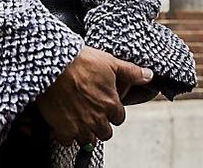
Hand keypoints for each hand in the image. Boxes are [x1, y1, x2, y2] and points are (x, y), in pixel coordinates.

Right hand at [35, 46, 151, 146]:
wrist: (53, 65)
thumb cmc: (80, 61)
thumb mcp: (109, 62)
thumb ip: (131, 72)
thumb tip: (148, 75)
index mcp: (111, 104)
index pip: (118, 118)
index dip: (112, 111)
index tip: (104, 105)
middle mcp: (98, 118)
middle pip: (105, 133)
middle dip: (100, 125)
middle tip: (91, 113)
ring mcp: (80, 125)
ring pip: (88, 141)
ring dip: (84, 132)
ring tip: (78, 119)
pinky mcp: (63, 129)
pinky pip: (67, 141)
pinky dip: (66, 134)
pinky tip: (63, 123)